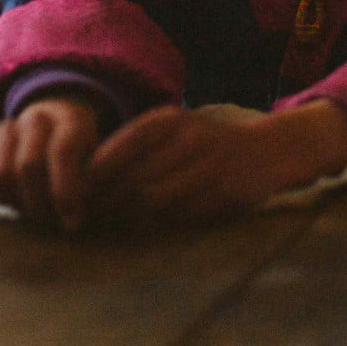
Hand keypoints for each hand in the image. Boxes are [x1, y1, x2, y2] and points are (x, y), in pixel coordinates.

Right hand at [0, 95, 101, 229]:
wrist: (53, 124)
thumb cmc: (81, 153)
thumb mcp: (97, 162)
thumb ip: (92, 183)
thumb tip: (76, 217)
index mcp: (71, 120)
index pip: (63, 152)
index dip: (65, 191)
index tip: (72, 223)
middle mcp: (37, 117)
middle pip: (27, 166)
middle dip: (39, 203)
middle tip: (50, 222)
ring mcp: (8, 124)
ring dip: (15, 201)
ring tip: (33, 210)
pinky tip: (13, 198)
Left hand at [87, 99, 346, 223]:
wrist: (269, 151)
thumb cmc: (208, 145)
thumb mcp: (174, 132)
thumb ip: (136, 149)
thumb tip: (84, 179)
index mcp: (170, 119)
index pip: (118, 147)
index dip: (93, 174)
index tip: (77, 194)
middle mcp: (188, 137)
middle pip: (130, 176)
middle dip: (105, 201)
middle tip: (87, 218)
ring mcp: (208, 165)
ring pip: (151, 198)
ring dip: (126, 217)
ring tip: (112, 225)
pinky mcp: (223, 192)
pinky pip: (177, 214)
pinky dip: (156, 224)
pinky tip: (146, 227)